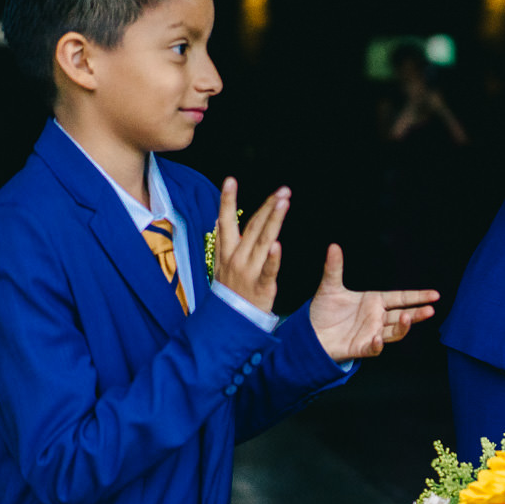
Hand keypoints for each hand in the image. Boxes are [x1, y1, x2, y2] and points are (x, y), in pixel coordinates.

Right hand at [213, 178, 287, 312]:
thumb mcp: (220, 265)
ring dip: (273, 220)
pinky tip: (277, 244)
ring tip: (283, 202)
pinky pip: (268, 270)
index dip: (228, 200)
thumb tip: (220, 217)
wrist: (228, 323)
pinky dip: (272, 257)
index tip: (230, 180)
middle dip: (267, 206)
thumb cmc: (229, 292)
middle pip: (253, 226)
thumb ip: (223, 242)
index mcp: (226, 252)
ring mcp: (248, 271)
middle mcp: (236, 258)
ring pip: (263, 241)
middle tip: (282, 190)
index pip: (228, 221)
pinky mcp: (261, 286)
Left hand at [309, 244, 440, 361]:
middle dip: (417, 313)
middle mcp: (377, 318)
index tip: (434, 295)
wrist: (310, 333)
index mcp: (375, 302)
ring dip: (402, 327)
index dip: (418, 297)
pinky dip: (377, 344)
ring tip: (406, 318)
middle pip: (402, 316)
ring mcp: (371, 333)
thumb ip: (334, 268)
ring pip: (393, 332)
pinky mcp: (361, 347)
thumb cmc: (323, 311)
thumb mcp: (330, 287)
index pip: (401, 298)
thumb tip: (334, 246)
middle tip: (430, 309)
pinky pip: (373, 348)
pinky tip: (378, 339)